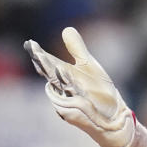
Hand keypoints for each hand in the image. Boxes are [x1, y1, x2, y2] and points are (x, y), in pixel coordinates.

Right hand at [24, 27, 146, 146]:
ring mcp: (69, 103)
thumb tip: (66, 29)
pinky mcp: (78, 116)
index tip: (31, 44)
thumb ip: (77, 49)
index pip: (49, 65)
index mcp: (64, 78)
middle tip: (35, 52)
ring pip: (60, 89)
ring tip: (48, 64)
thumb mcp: (89, 66)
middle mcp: (63, 90)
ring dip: (55, 78)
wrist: (115, 117)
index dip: (40, 56)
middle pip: (51, 76)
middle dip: (43, 65)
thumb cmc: (99, 92)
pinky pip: (72, 104)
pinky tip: (68, 83)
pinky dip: (70, 94)